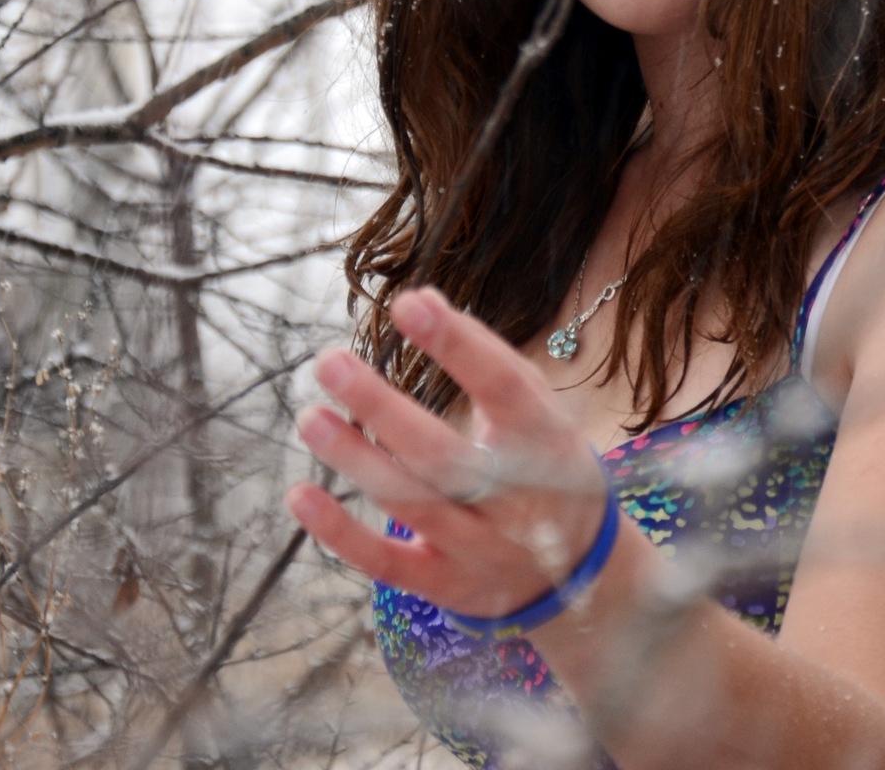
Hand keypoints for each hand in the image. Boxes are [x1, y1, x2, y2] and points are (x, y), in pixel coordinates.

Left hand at [286, 288, 612, 618]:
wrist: (583, 573)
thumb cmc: (544, 468)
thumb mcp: (540, 414)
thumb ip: (486, 360)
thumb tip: (420, 298)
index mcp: (547, 443)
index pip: (505, 388)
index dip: (459, 346)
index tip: (409, 304)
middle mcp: (518, 500)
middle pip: (446, 455)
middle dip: (384, 407)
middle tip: (329, 361)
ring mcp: (482, 549)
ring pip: (413, 504)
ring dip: (356, 460)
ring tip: (310, 418)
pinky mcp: (447, 586)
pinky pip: (389, 563)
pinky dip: (341, 533)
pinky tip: (301, 496)